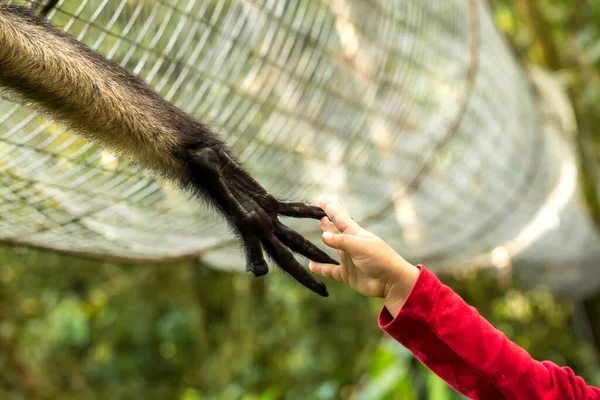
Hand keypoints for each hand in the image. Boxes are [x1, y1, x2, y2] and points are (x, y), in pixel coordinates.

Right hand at [309, 194, 419, 314]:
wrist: (391, 281)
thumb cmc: (380, 259)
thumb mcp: (360, 247)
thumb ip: (341, 241)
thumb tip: (323, 236)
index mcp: (355, 234)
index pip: (340, 217)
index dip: (331, 207)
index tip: (323, 197)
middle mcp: (350, 244)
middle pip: (336, 226)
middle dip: (328, 215)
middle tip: (322, 204)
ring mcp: (348, 259)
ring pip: (333, 245)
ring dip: (326, 236)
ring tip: (320, 227)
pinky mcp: (346, 274)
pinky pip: (330, 270)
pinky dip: (321, 267)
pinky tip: (311, 264)